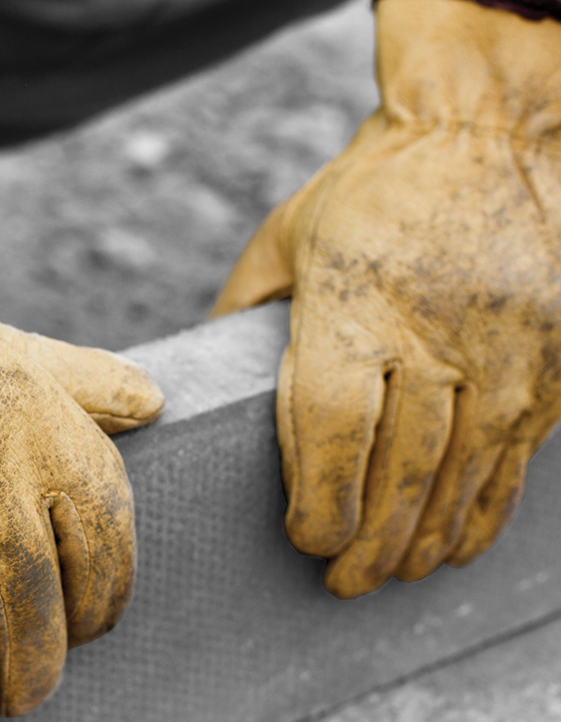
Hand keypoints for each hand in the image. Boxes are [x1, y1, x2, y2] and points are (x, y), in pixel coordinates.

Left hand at [213, 0, 560, 597]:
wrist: (481, 137)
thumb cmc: (363, 195)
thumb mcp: (284, 240)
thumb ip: (242, 314)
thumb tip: (197, 381)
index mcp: (354, 306)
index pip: (334, 433)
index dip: (321, 504)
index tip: (306, 541)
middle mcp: (436, 334)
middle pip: (400, 471)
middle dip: (369, 544)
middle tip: (345, 583)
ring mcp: (506, 349)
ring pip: (462, 477)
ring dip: (424, 540)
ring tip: (394, 574)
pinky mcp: (553, 357)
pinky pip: (518, 458)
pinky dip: (485, 511)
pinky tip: (457, 545)